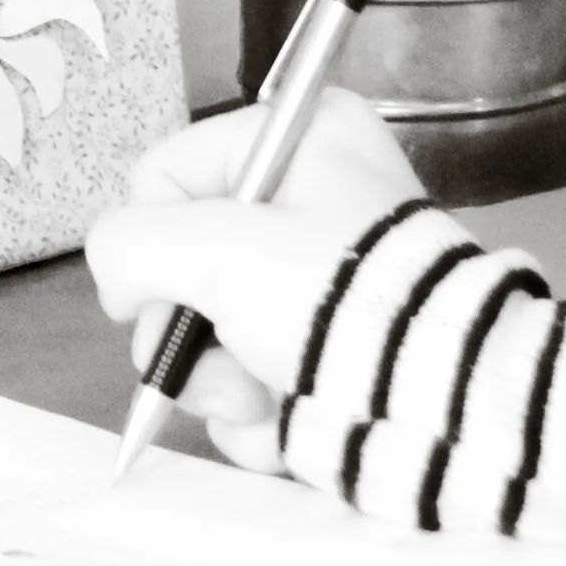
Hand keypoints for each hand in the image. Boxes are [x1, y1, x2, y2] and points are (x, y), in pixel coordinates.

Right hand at [84, 89, 424, 465]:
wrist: (444, 403)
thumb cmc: (341, 301)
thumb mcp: (215, 249)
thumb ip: (130, 245)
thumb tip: (121, 281)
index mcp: (301, 137)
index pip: (165, 176)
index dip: (149, 244)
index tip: (165, 295)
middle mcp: (314, 196)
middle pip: (184, 265)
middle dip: (192, 335)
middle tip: (225, 368)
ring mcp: (322, 280)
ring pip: (212, 333)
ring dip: (221, 386)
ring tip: (265, 403)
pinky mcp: (332, 347)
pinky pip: (253, 376)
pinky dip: (261, 416)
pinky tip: (290, 429)